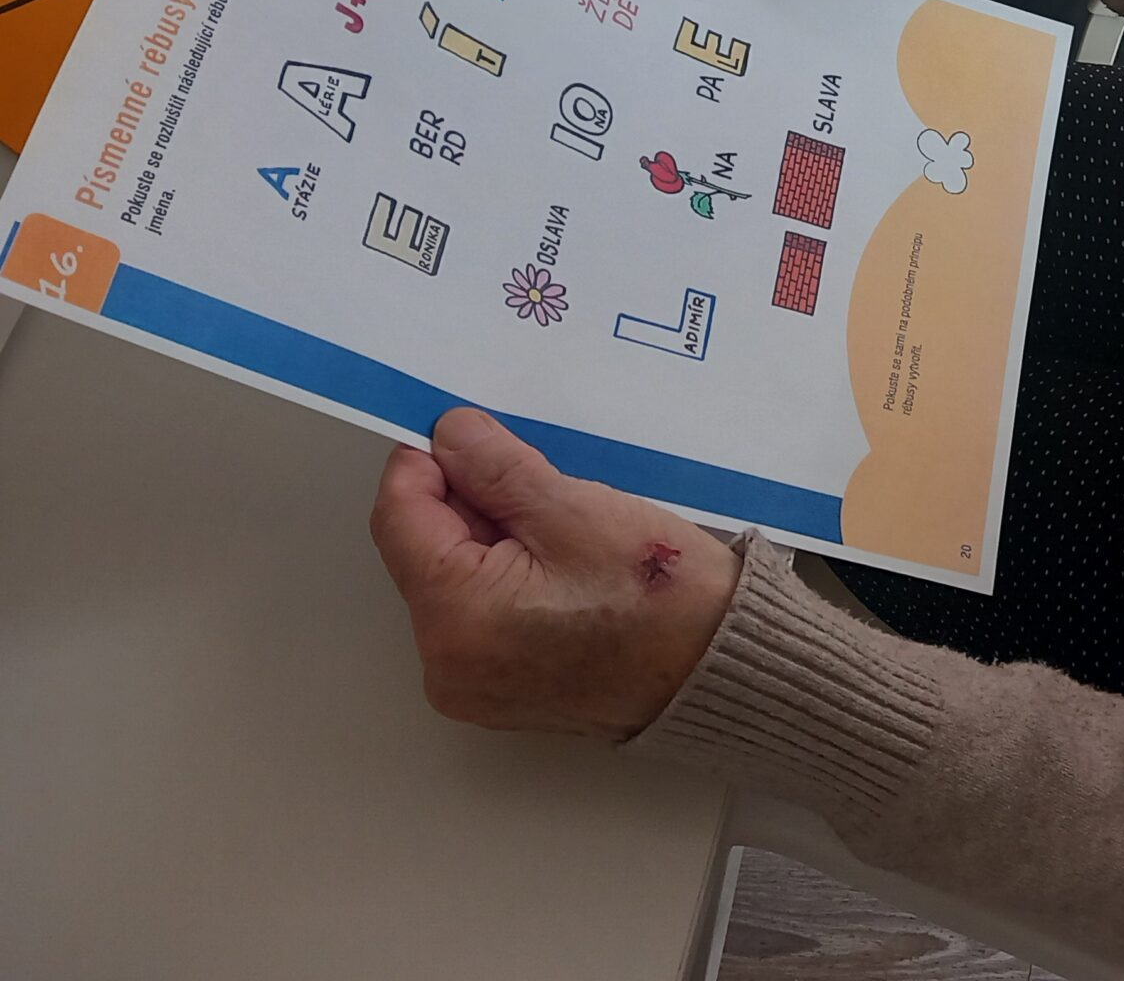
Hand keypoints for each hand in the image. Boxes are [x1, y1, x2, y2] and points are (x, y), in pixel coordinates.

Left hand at [370, 409, 740, 739]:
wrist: (722, 671)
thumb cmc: (661, 599)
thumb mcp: (575, 510)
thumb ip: (497, 468)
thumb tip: (449, 435)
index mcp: (454, 620)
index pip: (399, 516)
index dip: (428, 461)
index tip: (467, 433)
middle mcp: (445, 666)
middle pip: (426, 551)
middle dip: (472, 503)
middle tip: (541, 481)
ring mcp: (472, 686)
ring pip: (456, 581)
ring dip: (494, 539)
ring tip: (565, 527)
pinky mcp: (502, 692)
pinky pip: (482, 615)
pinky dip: (510, 578)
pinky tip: (565, 565)